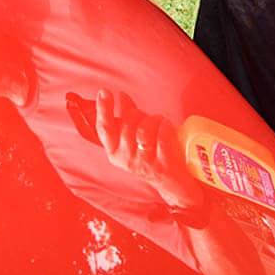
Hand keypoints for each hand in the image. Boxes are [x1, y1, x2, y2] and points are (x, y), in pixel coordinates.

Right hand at [93, 89, 200, 208]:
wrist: (171, 182)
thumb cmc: (150, 153)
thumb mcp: (134, 137)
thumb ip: (127, 117)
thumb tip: (122, 96)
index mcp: (114, 152)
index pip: (104, 129)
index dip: (103, 109)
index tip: (104, 91)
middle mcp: (126, 160)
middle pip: (127, 125)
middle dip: (138, 113)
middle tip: (146, 116)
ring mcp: (144, 164)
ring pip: (143, 131)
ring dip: (153, 119)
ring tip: (159, 120)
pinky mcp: (162, 166)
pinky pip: (162, 138)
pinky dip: (165, 126)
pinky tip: (166, 125)